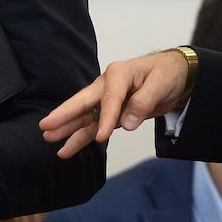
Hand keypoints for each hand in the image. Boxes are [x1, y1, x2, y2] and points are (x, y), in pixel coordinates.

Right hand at [39, 50, 188, 158]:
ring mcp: (106, 99)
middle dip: (65, 115)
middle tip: (45, 126)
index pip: (109, 98)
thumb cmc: (166, 74)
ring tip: (48, 138)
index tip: (102, 137)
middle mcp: (107, 85)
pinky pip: (93, 125)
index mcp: (118, 74)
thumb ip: (143, 102)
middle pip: (83, 102)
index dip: (105, 117)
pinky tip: (67, 147)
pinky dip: (81, 136)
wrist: (175, 74)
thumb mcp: (160, 84)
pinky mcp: (110, 112)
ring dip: (68, 128)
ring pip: (84, 116)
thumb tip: (127, 123)